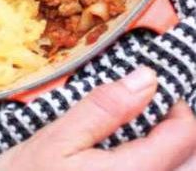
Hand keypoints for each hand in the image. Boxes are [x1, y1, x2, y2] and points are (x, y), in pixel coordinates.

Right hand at [0, 66, 195, 170]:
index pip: (185, 139)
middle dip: (177, 135)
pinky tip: (130, 160)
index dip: (178, 109)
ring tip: (140, 139)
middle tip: (147, 116)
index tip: (155, 94)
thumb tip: (147, 78)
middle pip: (189, 163)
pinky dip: (159, 168)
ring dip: (169, 155)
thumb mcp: (56, 139)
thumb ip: (104, 110)